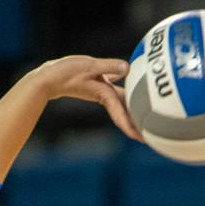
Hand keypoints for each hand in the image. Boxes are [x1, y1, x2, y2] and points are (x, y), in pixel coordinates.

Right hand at [25, 55, 141, 141]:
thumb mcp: (89, 66)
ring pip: (124, 102)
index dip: (132, 126)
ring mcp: (103, 92)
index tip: (141, 138)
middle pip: (126, 111)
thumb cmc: (67, 72)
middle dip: (138, 123)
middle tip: (153, 133)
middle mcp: (106, 96)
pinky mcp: (101, 86)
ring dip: (135, 110)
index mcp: (105, 95)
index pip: (122, 114)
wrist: (51, 78)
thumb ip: (109, 66)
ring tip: (149, 117)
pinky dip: (128, 94)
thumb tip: (128, 67)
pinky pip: (119, 93)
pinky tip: (136, 89)